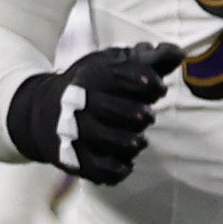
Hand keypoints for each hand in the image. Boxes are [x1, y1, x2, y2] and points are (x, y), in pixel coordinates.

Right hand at [8, 43, 178, 184]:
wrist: (42, 112)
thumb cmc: (90, 87)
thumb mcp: (112, 66)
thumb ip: (149, 61)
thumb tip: (180, 53)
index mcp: (91, 76)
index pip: (122, 76)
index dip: (148, 82)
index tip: (157, 88)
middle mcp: (79, 103)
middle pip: (116, 110)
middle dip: (140, 114)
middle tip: (147, 116)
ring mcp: (75, 132)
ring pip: (109, 140)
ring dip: (132, 142)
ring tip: (137, 141)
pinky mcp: (72, 158)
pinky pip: (98, 169)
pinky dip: (117, 170)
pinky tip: (126, 163)